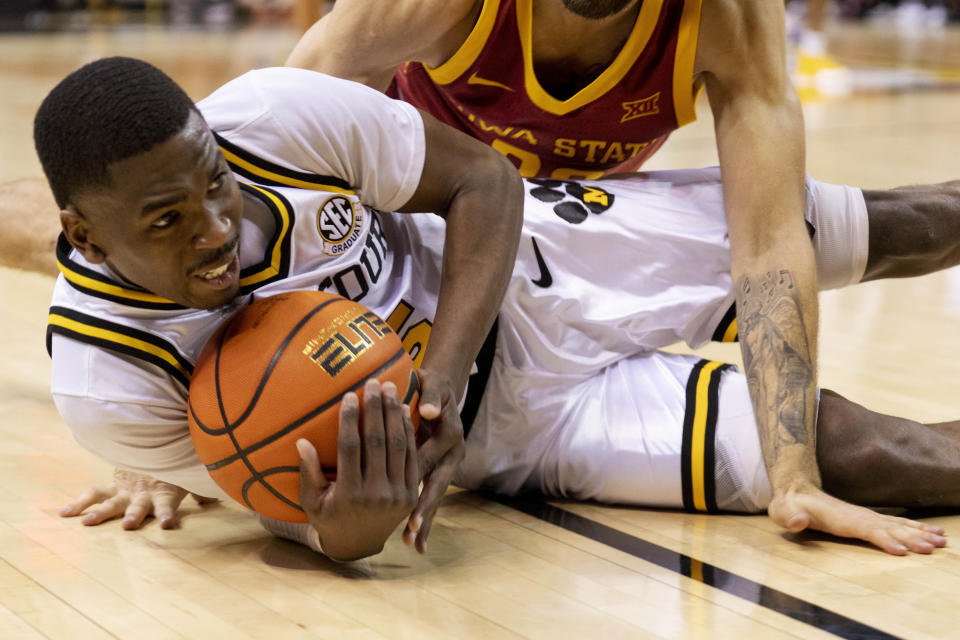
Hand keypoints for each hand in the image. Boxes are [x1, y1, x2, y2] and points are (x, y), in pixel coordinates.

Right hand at [59, 469, 215, 529]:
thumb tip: (214, 500)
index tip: (167, 525)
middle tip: (127, 525)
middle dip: (134, 515)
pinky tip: (63, 513)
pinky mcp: (113, 485)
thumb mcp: (190, 476)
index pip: (167, 506)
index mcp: (164, 493)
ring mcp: (127, 490)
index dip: (166, 514)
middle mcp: (144, 494)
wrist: (156, 439)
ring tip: (88, 522)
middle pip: (138, 506)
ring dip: (101, 512)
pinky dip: (79, 502)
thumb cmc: (176, 463)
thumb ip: (201, 491)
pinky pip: (94, 493)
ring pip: (111, 502)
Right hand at [298, 379, 418, 560]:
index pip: (350, 448)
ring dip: (395, 414)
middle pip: (378, 442)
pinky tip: (404, 411)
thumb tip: (302, 441)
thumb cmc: (328, 518)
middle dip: (376, 409)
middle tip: (375, 382)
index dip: (350, 420)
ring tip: (391, 388)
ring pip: (398, 446)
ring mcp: (397, 494)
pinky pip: (411, 457)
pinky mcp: (411, 492)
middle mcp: (376, 494)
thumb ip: (309, 472)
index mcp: (349, 494)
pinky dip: (408, 432)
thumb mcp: (311, 501)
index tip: (349, 395)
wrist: (359, 545)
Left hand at [403, 367, 464, 553]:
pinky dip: (426, 516)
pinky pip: (433, 496)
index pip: (430, 459)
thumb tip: (427, 412)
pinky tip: (418, 540)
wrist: (442, 388)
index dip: (417, 478)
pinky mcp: (441, 470)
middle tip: (411, 530)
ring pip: (436, 496)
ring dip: (426, 519)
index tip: (405, 499)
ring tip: (414, 543)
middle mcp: (453, 453)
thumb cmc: (429, 383)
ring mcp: (449, 464)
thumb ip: (430, 397)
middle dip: (424, 509)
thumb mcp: (432, 383)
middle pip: (437, 485)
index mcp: (450, 434)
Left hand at [768, 484, 946, 554]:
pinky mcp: (867, 519)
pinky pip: (896, 524)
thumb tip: (798, 521)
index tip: (901, 551)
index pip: (867, 530)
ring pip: (897, 525)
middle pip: (889, 528)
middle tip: (932, 548)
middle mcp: (858, 516)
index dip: (883, 540)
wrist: (795, 490)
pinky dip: (915, 528)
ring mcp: (865, 517)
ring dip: (919, 533)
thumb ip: (791, 518)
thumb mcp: (783, 512)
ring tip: (940, 542)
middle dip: (911, 538)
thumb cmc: (790, 506)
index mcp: (841, 518)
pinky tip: (930, 533)